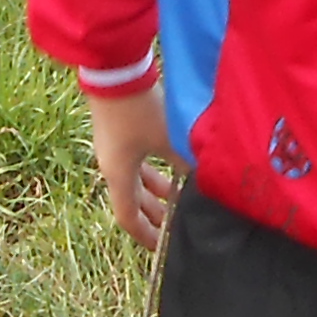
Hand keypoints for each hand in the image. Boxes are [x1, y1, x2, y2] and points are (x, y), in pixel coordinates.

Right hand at [85, 83, 176, 254]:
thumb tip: (205, 182)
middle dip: (154, 213)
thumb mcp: (169, 140)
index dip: (145, 236)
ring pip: (135, 178)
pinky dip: (153, 168)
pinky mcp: (117, 130)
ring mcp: (112, 147)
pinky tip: (172, 161)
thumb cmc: (140, 109)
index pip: (129, 217)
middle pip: (133, 198)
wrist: (117, 68)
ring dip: (156, 188)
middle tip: (176, 223)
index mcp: (118, 174)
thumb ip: (186, 163)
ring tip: (179, 194)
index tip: (161, 248)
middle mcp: (111, 165)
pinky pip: (136, 161)